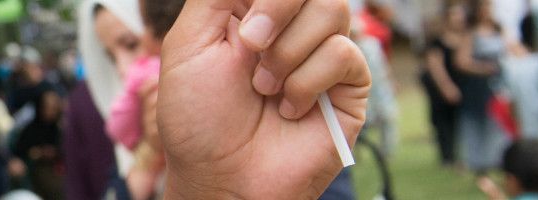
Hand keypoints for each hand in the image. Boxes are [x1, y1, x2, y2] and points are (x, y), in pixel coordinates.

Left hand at [158, 0, 368, 197]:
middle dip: (276, 8)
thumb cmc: (198, 118)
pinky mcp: (350, 85)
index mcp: (254, 9)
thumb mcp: (188, 44)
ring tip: (263, 88)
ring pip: (332, 10)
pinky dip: (307, 81)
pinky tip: (288, 108)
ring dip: (287, 52)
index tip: (245, 27)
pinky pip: (344, 54)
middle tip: (249, 46)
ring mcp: (323, 52)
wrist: (220, 177)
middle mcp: (292, 25)